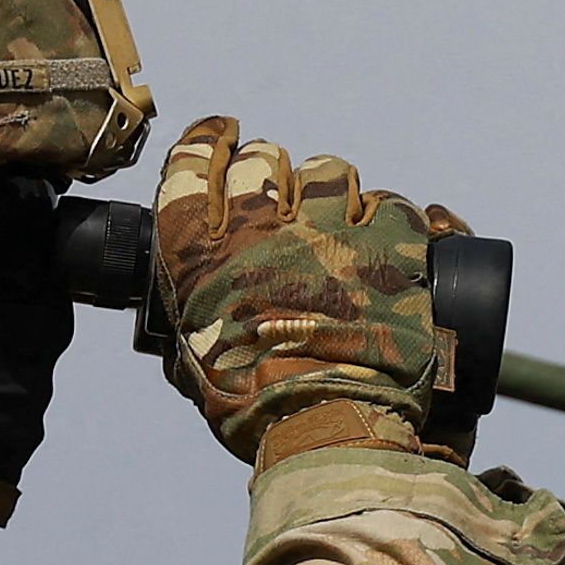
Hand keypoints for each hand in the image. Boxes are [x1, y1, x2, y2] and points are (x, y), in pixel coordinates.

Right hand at [148, 118, 465, 463]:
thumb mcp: (197, 373)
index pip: (188, 170)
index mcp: (201, 261)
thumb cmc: (257, 412)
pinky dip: (385, 212)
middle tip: (276, 180)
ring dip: (328, 183)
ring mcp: (327, 233)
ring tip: (333, 204)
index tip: (219, 135)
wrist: (333, 429)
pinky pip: (388, 203)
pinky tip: (384, 226)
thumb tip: (176, 335)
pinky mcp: (389, 244)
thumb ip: (186, 337)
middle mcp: (259, 233)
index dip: (204, 143)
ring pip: (327, 172)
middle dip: (266, 164)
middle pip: (259, 163)